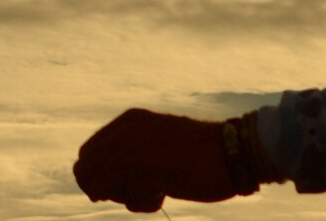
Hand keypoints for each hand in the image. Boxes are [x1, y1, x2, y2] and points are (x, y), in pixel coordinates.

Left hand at [74, 108, 235, 212]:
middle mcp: (125, 132)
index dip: (98, 177)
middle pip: (86, 174)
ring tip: (157, 190)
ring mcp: (133, 150)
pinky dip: (144, 204)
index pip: (87, 155)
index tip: (123, 184)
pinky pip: (127, 200)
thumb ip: (130, 151)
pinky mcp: (145, 170)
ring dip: (127, 197)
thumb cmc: (202, 153)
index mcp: (129, 121)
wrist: (239, 151)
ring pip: (101, 189)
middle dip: (107, 189)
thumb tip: (93, 183)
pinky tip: (166, 192)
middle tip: (138, 190)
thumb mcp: (159, 140)